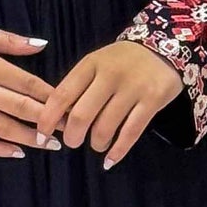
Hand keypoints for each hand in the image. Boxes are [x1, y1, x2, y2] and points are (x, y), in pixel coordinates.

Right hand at [0, 27, 55, 155]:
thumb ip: (10, 41)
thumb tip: (42, 45)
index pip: (27, 83)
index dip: (51, 95)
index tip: (69, 103)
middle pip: (20, 108)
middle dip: (47, 119)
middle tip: (67, 128)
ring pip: (3, 128)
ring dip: (29, 138)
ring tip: (49, 144)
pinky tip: (18, 152)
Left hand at [35, 41, 180, 167]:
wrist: (164, 46)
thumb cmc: (122, 61)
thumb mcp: (97, 63)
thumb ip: (79, 87)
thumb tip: (58, 120)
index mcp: (90, 64)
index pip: (62, 94)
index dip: (48, 118)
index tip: (42, 135)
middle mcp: (110, 74)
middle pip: (81, 115)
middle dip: (72, 136)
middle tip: (73, 142)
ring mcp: (133, 87)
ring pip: (105, 127)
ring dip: (96, 143)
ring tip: (97, 144)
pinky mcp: (153, 100)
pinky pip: (131, 132)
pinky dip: (118, 151)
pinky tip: (110, 159)